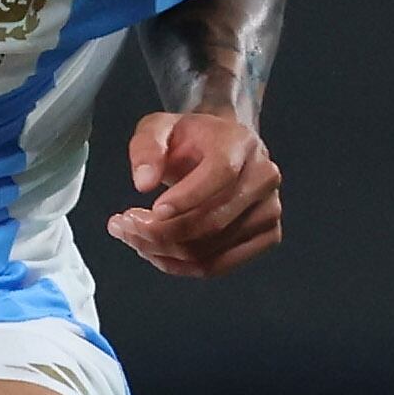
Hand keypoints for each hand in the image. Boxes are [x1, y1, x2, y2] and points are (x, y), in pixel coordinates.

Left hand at [108, 111, 282, 276]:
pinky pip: (217, 266)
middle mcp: (264, 177)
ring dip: (162, 251)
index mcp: (241, 143)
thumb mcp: (159, 128)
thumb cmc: (189, 141)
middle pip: (212, 221)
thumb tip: (143, 182)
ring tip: (132, 236)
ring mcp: (269, 210)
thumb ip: (146, 147)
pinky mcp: (267, 236)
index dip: (185, 198)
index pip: (220, 174)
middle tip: (124, 225)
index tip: (150, 210)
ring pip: (210, 250)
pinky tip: (154, 250)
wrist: (221, 150)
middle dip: (159, 232)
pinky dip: (179, 266)